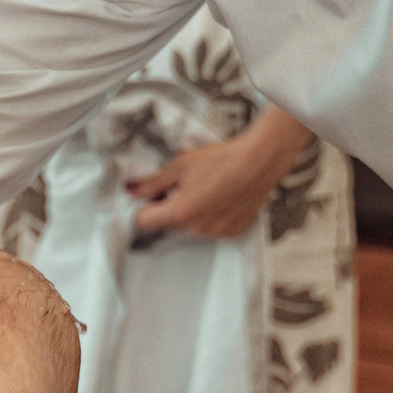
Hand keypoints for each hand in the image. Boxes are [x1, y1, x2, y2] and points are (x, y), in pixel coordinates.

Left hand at [126, 109, 313, 241]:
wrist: (261, 161)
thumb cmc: (223, 159)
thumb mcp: (180, 164)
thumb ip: (152, 182)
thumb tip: (131, 190)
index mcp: (180, 213)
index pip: (143, 222)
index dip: (143, 207)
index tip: (150, 198)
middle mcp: (197, 228)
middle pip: (168, 224)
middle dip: (170, 207)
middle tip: (185, 186)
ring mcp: (215, 233)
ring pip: (190, 227)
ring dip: (192, 213)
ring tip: (207, 189)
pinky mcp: (232, 232)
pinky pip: (212, 229)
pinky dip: (212, 217)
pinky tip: (221, 198)